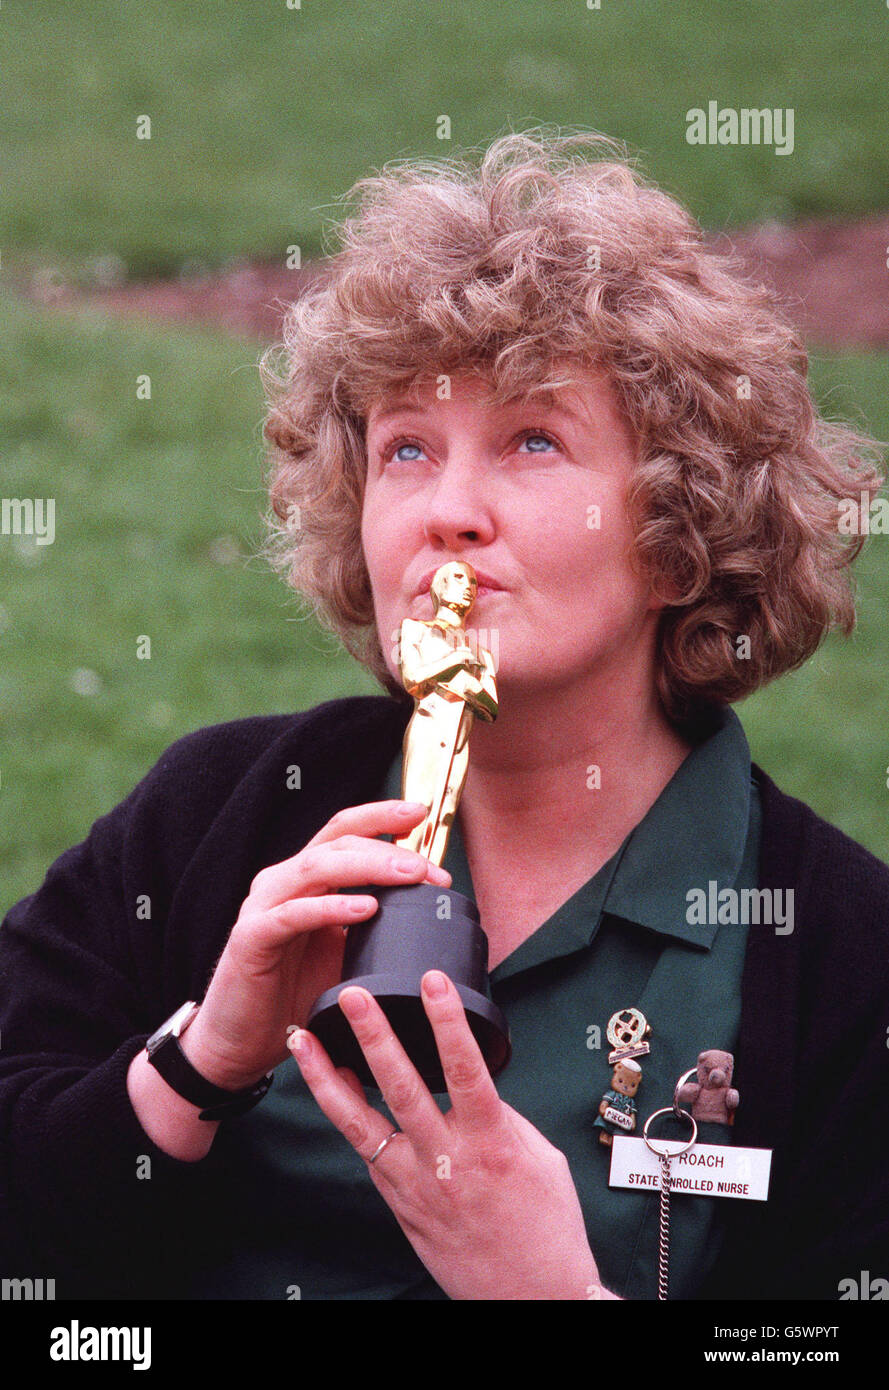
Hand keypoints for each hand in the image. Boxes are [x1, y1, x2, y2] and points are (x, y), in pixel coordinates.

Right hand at [177, 801, 451, 1089]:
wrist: (241, 1042)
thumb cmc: (294, 995)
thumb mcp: (345, 954)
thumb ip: (375, 927)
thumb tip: (429, 915)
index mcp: (306, 881)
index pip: (343, 832)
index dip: (379, 817)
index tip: (420, 813)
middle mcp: (282, 883)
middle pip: (337, 844)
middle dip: (387, 848)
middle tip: (428, 866)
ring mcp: (264, 906)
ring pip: (316, 868)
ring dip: (367, 867)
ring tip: (408, 875)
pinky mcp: (252, 937)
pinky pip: (293, 914)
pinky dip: (331, 907)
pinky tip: (366, 908)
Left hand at [288, 970, 609, 1299]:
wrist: (532, 1299)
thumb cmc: (546, 1231)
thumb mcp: (541, 1159)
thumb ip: (502, 1118)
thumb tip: (472, 1090)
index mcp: (491, 1143)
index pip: (466, 1069)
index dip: (447, 1021)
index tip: (432, 982)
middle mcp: (447, 1162)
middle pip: (402, 1088)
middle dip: (374, 1037)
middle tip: (353, 996)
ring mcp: (415, 1186)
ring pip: (360, 1124)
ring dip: (328, 1077)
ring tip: (303, 1040)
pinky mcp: (399, 1205)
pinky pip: (365, 1150)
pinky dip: (345, 1114)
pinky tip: (330, 1085)